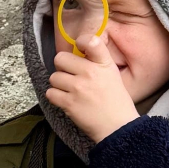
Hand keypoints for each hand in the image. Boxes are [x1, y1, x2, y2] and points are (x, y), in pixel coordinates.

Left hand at [44, 29, 138, 144]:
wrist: (117, 126)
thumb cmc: (115, 101)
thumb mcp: (112, 74)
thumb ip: (96, 62)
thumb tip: (77, 54)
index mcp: (104, 64)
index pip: (90, 40)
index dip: (80, 42)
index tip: (80, 48)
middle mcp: (90, 72)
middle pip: (60, 58)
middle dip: (62, 67)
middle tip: (70, 76)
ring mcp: (78, 87)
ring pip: (53, 77)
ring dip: (58, 84)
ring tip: (70, 91)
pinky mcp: (69, 103)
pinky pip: (50, 93)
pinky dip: (55, 97)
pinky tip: (66, 100)